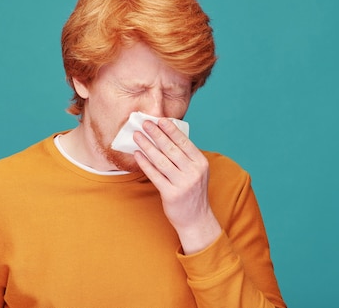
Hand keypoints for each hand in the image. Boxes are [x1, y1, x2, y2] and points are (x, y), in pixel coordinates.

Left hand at [133, 118, 221, 253]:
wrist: (196, 218)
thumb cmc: (192, 191)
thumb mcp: (196, 171)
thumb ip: (185, 156)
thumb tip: (166, 135)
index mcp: (201, 163)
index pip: (184, 142)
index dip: (171, 130)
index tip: (160, 120)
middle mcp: (194, 172)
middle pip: (171, 149)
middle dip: (156, 134)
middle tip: (145, 123)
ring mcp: (183, 184)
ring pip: (161, 160)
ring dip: (147, 146)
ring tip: (137, 136)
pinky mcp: (171, 194)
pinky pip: (155, 175)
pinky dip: (145, 163)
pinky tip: (137, 154)